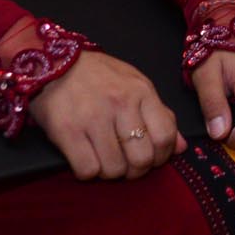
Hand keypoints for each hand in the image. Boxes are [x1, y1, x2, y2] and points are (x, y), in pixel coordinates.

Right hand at [29, 51, 181, 181]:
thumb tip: (181, 147)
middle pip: (141, 159)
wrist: (54, 62)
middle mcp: (120, 104)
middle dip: (135, 170)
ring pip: (114, 169)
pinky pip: (87, 170)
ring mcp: (93, 118)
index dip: (162, 157)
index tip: (151, 159)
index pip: (165, 137)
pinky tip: (85, 157)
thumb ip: (160, 114)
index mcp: (141, 92)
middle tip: (126, 164)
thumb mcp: (135, 84)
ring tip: (104, 159)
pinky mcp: (67, 131)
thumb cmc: (98, 76)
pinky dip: (87, 171)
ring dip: (110, 171)